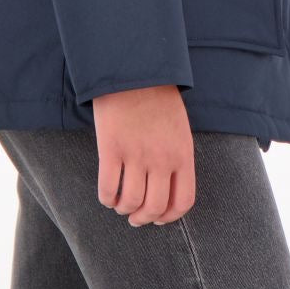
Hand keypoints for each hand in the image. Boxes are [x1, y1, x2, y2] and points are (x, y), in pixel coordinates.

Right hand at [92, 84, 195, 225]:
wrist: (134, 69)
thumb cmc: (158, 97)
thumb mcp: (179, 128)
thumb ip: (176, 156)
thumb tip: (167, 186)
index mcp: (182, 154)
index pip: (182, 201)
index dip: (169, 217)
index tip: (158, 218)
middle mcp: (161, 159)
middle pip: (154, 207)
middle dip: (143, 218)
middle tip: (134, 217)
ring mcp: (136, 154)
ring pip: (130, 202)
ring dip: (124, 209)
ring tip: (120, 205)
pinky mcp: (111, 148)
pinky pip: (108, 188)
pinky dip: (107, 198)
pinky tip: (107, 195)